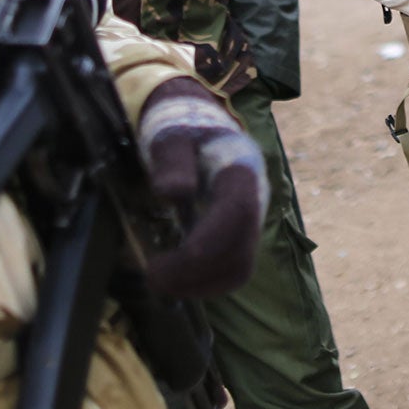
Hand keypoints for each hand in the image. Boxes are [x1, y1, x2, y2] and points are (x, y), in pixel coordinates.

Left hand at [136, 80, 267, 299]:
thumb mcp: (169, 135)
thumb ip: (171, 160)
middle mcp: (254, 198)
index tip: (162, 262)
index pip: (237, 214)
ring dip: (201, 285)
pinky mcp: (240, 235)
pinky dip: (204, 283)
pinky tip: (175, 279)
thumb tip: (172, 193)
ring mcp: (251, 219)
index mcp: (240, 169)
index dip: (205, 245)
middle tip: (153, 277)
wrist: (196, 123)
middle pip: (240, 251)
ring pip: (239, 267)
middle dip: (197, 274)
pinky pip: (232, 269)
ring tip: (161, 282)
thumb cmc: (179, 128)